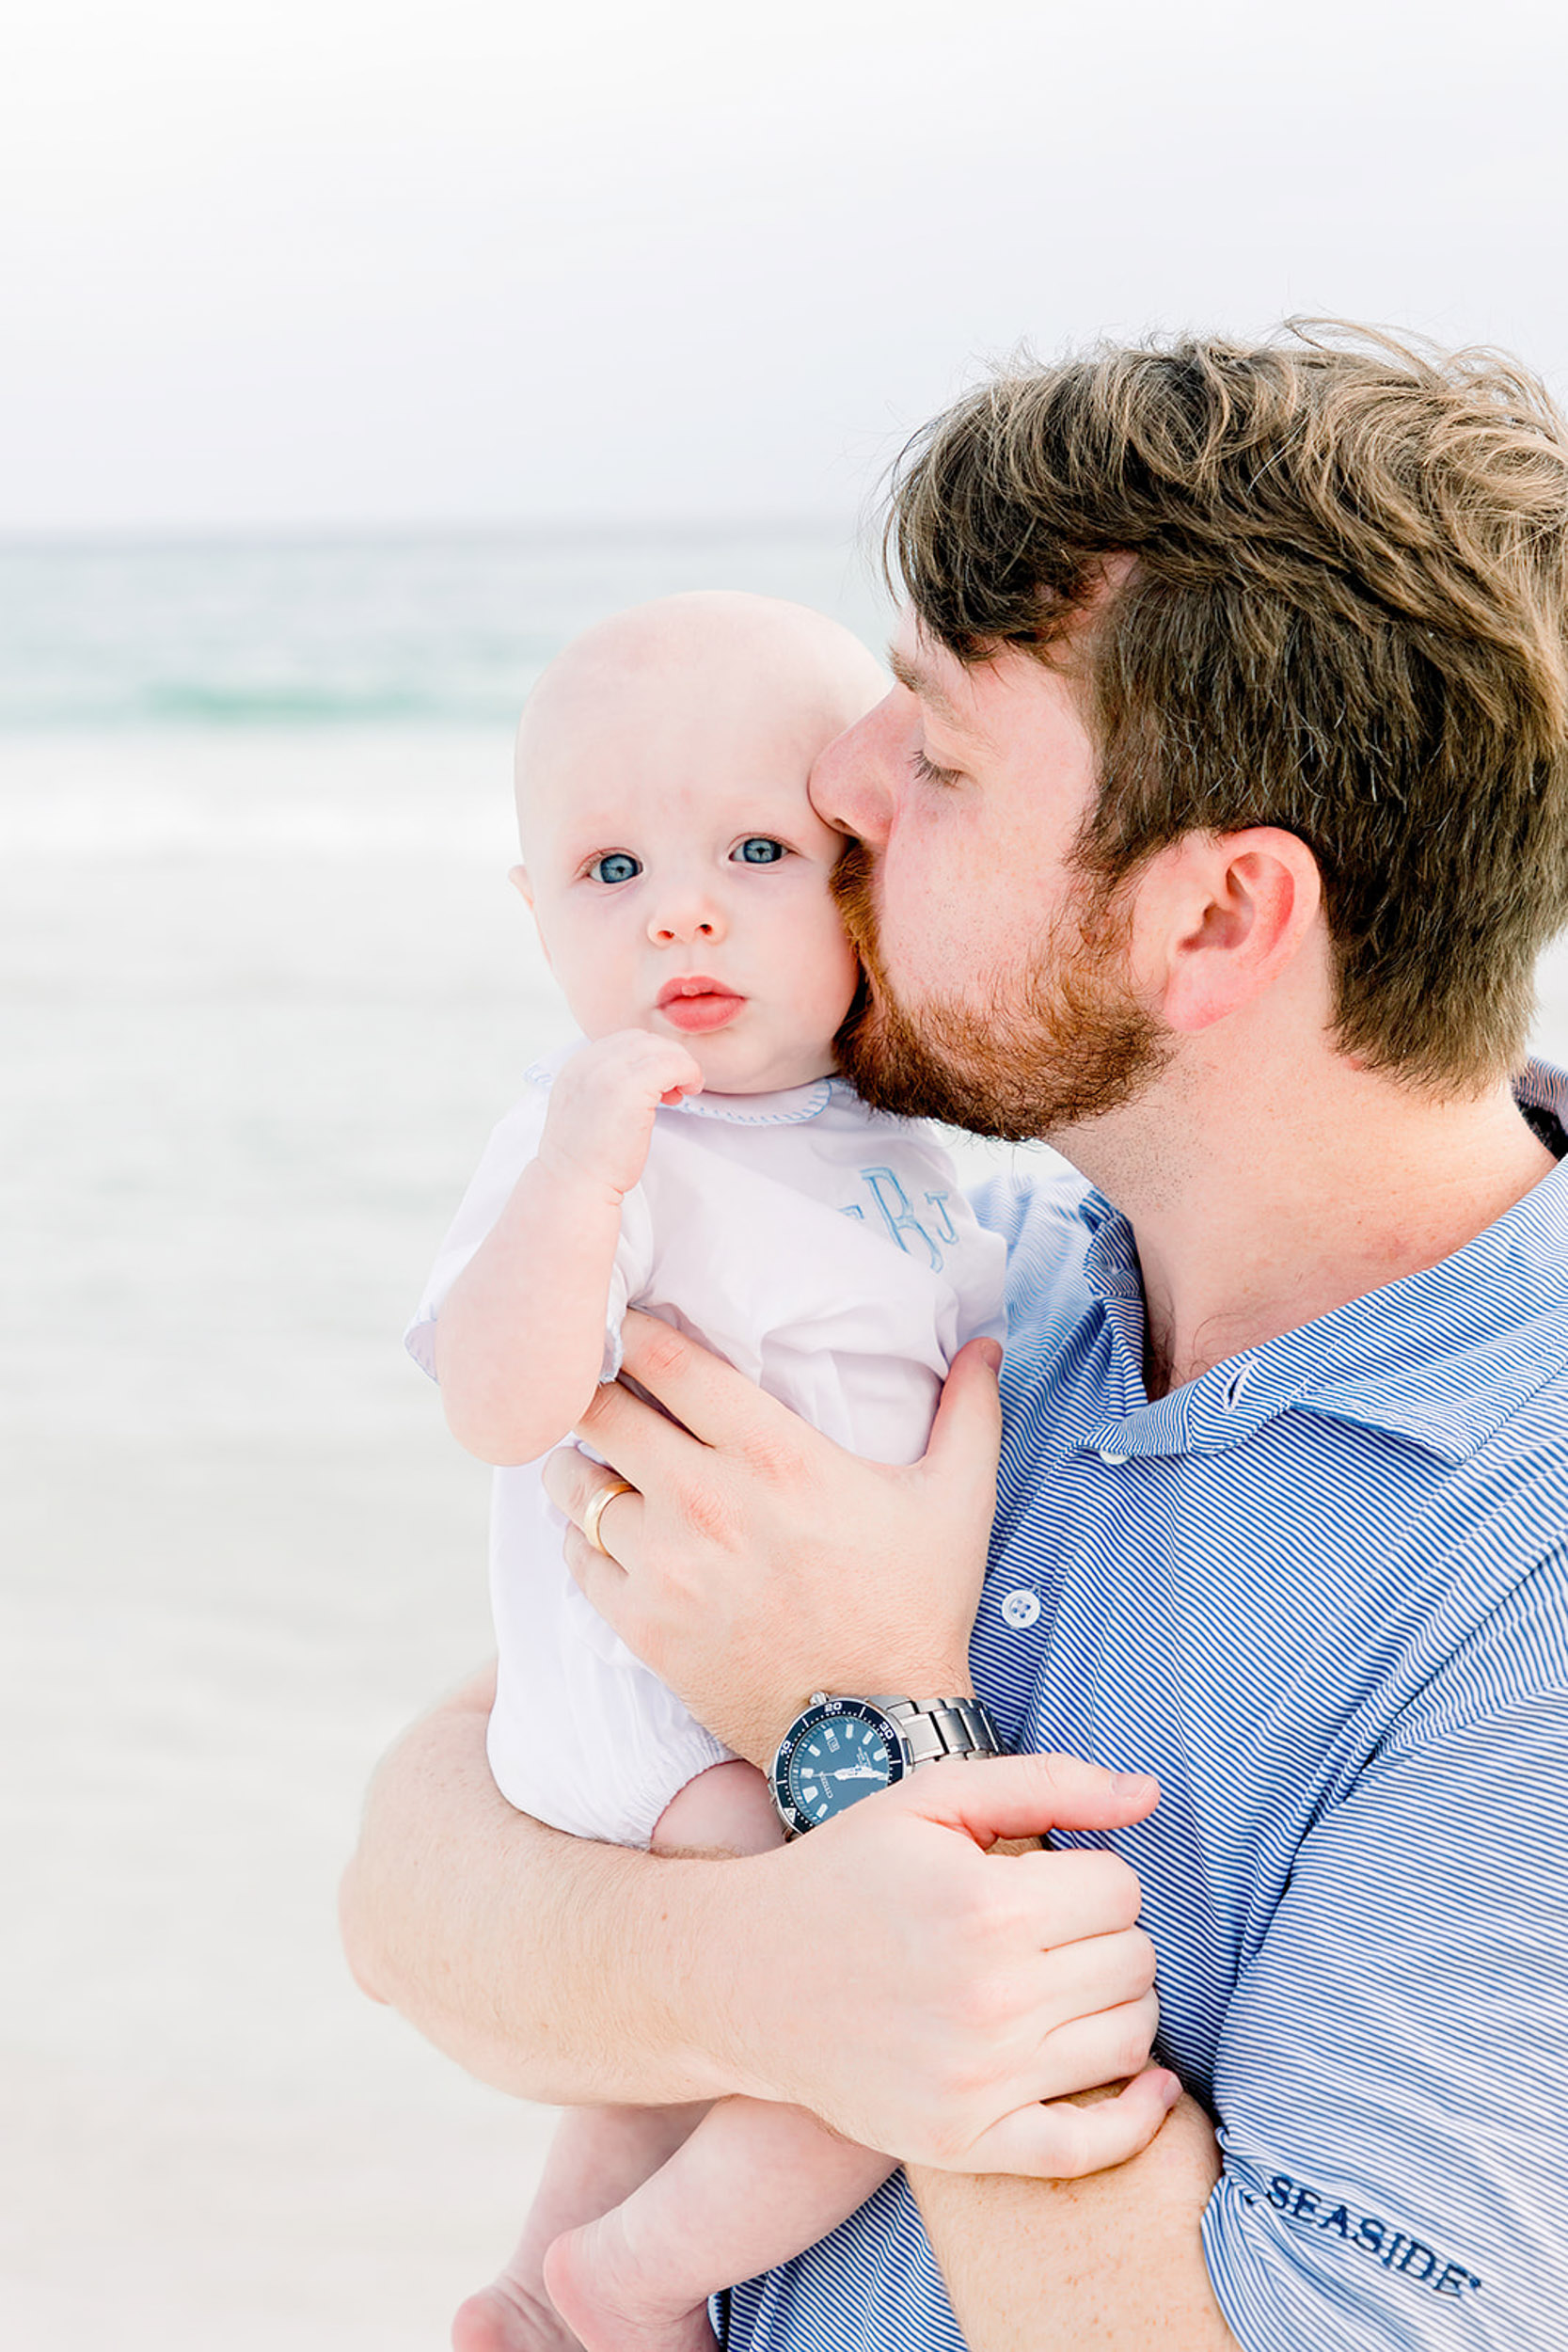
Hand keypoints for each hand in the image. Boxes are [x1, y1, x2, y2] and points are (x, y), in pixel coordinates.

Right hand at [538, 1030, 702, 1202]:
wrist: (575, 1185)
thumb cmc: (588, 1159)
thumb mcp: (588, 1109)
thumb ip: (607, 1087)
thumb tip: (646, 1080)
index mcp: (577, 1066)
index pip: (624, 1041)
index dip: (649, 1057)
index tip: (660, 1083)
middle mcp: (589, 1063)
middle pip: (643, 1041)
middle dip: (666, 1059)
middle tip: (677, 1087)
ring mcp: (608, 1073)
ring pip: (661, 1049)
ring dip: (680, 1066)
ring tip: (684, 1091)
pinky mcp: (631, 1089)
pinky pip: (673, 1064)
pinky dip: (689, 1072)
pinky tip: (689, 1091)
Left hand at [542, 1310, 1002, 1764]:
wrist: (874, 1736)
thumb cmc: (915, 1610)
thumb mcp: (958, 1500)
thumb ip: (969, 1411)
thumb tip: (989, 1343)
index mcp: (776, 1456)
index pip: (668, 1362)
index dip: (633, 1329)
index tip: (624, 1318)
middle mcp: (708, 1502)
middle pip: (601, 1410)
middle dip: (592, 1387)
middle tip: (597, 1383)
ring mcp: (667, 1567)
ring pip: (576, 1484)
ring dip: (579, 1462)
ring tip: (596, 1458)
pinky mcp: (642, 1626)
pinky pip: (578, 1556)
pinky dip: (582, 1535)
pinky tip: (606, 1530)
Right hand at [723, 1748, 1178, 2174]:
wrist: (747, 1975)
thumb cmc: (846, 1874)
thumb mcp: (931, 1799)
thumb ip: (1046, 1782)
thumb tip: (1148, 1794)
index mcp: (986, 1907)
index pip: (1121, 1890)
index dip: (1090, 1877)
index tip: (1046, 1880)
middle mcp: (990, 1999)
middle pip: (1133, 1961)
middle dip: (1103, 1934)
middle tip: (1048, 1929)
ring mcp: (978, 2081)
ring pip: (1130, 2037)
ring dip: (1115, 2004)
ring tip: (1063, 1983)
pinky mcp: (966, 2142)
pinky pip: (1092, 2145)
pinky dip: (1138, 2117)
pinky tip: (1149, 2085)